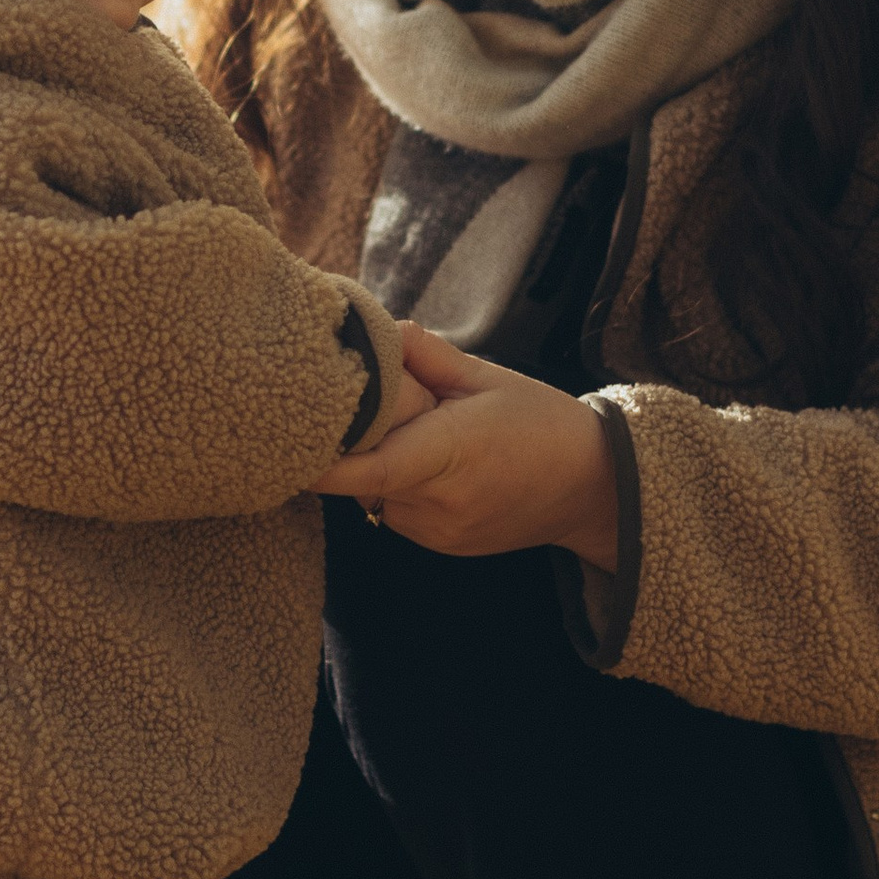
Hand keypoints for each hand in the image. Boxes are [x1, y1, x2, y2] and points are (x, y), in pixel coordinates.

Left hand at [314, 326, 621, 568]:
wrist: (590, 488)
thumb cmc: (541, 423)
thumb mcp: (488, 377)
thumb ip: (427, 355)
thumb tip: (377, 331)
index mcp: (451, 451)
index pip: (367, 468)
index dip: (321, 461)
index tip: (287, 441)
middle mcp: (439, 501)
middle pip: (361, 478)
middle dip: (354, 445)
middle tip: (364, 410)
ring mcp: (438, 532)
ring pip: (375, 496)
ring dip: (378, 467)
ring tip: (420, 437)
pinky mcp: (441, 546)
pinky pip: (397, 512)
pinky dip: (399, 488)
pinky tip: (433, 466)